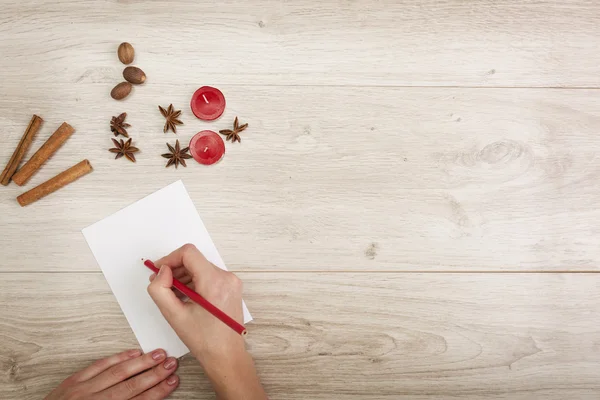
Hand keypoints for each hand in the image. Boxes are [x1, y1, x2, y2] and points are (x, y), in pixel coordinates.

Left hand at [44, 349, 178, 399]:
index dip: (158, 391)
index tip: (172, 382)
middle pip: (130, 385)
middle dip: (154, 373)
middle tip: (171, 364)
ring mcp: (81, 390)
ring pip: (117, 372)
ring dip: (140, 362)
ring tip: (158, 355)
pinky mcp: (72, 382)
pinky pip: (98, 366)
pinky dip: (117, 358)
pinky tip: (131, 353)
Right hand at [147, 244, 266, 399]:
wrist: (226, 355)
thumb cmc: (205, 340)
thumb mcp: (174, 315)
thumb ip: (160, 290)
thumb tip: (161, 272)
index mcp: (215, 282)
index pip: (189, 253)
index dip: (169, 258)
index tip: (158, 271)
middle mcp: (227, 278)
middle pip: (194, 260)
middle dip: (175, 270)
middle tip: (160, 285)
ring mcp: (231, 282)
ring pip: (200, 268)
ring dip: (183, 277)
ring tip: (172, 295)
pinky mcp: (231, 287)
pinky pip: (208, 276)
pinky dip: (194, 282)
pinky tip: (185, 297)